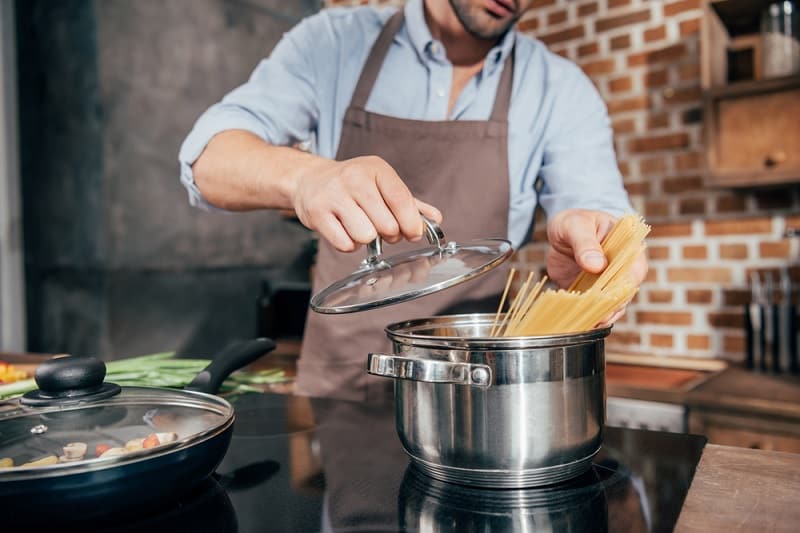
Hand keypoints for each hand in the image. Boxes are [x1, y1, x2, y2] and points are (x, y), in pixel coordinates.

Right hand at [292, 155, 441, 251]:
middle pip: (386, 224)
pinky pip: (345, 244)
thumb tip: (435, 219)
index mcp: (375, 169)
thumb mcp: (382, 184)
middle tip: (383, 230)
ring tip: (361, 228)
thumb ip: (409, 203)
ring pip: (366, 236)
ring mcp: (333, 195)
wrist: (310, 180)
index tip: (414, 233)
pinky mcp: (317, 213)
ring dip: (368, 240)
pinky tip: (346, 231)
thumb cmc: (352, 185)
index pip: (401, 199)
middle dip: (390, 234)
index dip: (412, 223)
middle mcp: (354, 179)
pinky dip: (350, 245)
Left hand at [546, 209, 647, 324]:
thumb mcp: (576, 225)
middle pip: (625, 293)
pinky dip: (589, 317)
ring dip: (603, 316)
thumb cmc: (575, 222)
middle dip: (613, 306)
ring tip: (591, 324)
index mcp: (627, 248)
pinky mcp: (592, 293)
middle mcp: (622, 270)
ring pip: (612, 306)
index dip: (626, 283)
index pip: (635, 270)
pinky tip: (581, 324)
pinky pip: (594, 309)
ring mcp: (607, 284)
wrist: (563, 231)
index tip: (612, 294)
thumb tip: (596, 264)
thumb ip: (585, 243)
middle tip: (600, 317)